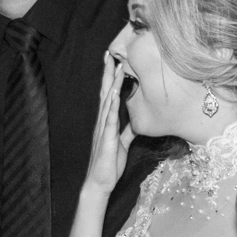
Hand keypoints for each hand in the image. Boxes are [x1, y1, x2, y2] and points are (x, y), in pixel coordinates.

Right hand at [84, 51, 135, 198]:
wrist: (100, 182)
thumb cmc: (110, 164)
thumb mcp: (122, 144)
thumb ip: (127, 131)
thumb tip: (135, 123)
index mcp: (107, 122)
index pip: (108, 95)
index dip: (111, 78)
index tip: (113, 60)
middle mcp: (103, 122)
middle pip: (105, 92)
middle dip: (108, 73)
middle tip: (110, 54)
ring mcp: (103, 129)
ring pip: (107, 102)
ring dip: (111, 84)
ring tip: (115, 67)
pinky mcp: (107, 139)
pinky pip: (110, 120)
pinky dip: (111, 106)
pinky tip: (114, 95)